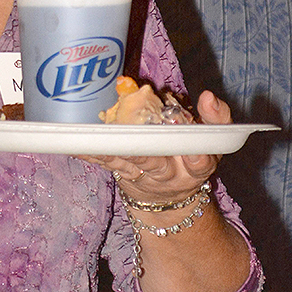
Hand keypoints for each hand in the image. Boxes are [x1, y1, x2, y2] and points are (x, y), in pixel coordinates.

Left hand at [77, 90, 231, 203]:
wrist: (168, 195)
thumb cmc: (191, 156)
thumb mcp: (212, 141)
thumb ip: (215, 118)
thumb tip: (208, 96)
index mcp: (196, 166)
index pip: (200, 162)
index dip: (196, 156)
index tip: (191, 148)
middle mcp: (169, 174)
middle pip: (156, 164)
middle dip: (143, 152)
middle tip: (132, 142)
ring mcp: (144, 176)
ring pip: (126, 163)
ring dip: (111, 150)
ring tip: (97, 139)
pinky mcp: (123, 173)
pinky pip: (106, 162)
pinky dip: (91, 152)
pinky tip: (76, 144)